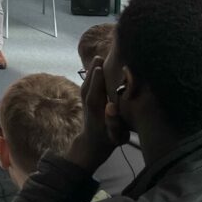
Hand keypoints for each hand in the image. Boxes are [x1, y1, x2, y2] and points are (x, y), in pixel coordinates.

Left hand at [68, 58, 128, 172]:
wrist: (93, 144)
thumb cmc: (108, 140)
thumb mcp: (115, 136)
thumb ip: (113, 124)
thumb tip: (111, 107)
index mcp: (95, 113)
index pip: (94, 95)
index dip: (96, 82)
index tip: (100, 68)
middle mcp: (89, 106)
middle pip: (88, 87)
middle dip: (92, 73)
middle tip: (99, 57)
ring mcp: (86, 103)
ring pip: (86, 85)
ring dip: (91, 72)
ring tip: (98, 59)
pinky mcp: (86, 101)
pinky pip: (87, 86)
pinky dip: (91, 76)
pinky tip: (96, 67)